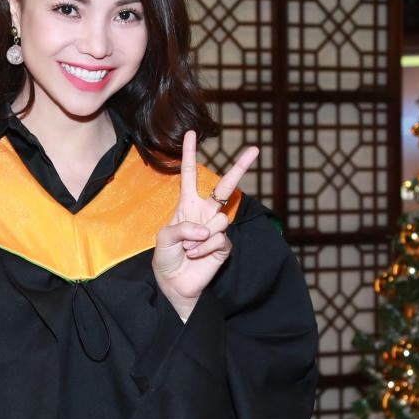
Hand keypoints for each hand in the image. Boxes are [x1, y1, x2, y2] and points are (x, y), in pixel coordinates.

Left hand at [152, 130, 258, 321]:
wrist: (175, 285)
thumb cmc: (166, 259)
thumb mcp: (163, 239)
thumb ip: (180, 228)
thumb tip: (205, 230)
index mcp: (187, 205)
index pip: (189, 175)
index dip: (189, 154)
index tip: (191, 133)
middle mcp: (204, 213)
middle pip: (225, 186)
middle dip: (240, 167)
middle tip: (255, 149)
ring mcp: (216, 229)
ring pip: (219, 221)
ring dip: (199, 237)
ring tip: (189, 249)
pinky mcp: (224, 246)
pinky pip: (218, 240)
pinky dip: (204, 249)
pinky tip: (196, 256)